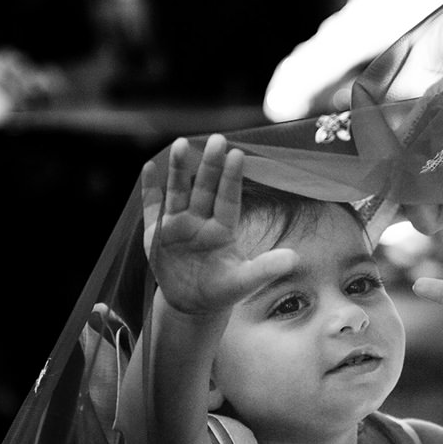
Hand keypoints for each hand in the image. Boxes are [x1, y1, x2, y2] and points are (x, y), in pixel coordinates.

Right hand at [142, 135, 296, 315]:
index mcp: (224, 228)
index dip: (232, 178)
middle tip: (216, 139)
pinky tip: (148, 168)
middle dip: (209, 165)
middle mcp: (201, 220)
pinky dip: (149, 189)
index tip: (238, 154)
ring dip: (177, 169)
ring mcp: (178, 224)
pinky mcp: (156, 232)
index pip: (229, 199)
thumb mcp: (245, 282)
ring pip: (178, 191)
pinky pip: (152, 207)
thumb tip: (295, 258)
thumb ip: (266, 268)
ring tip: (180, 144)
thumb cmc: (223, 290)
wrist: (192, 304)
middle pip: (205, 188)